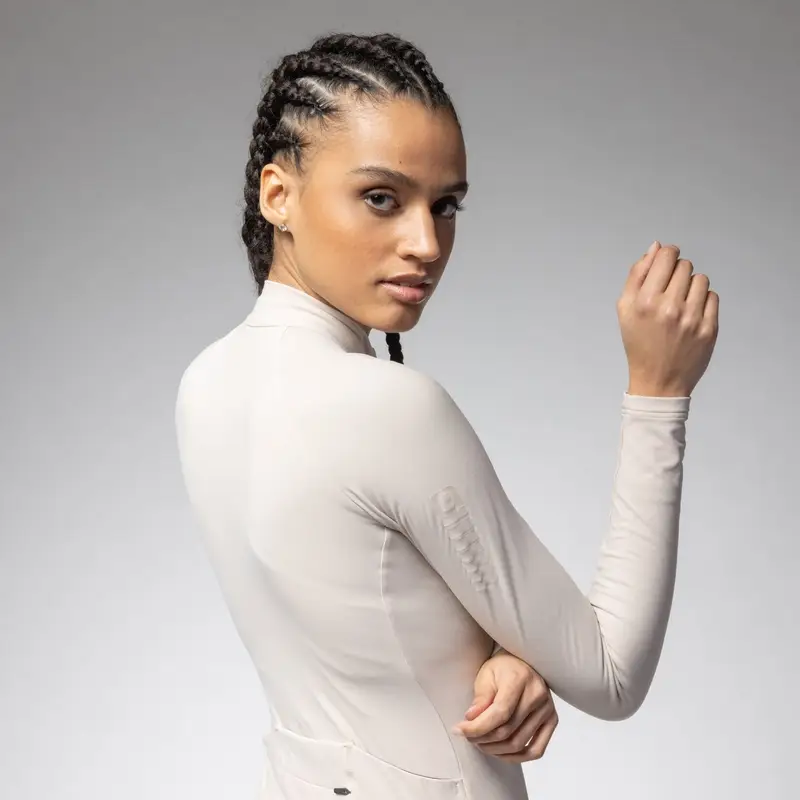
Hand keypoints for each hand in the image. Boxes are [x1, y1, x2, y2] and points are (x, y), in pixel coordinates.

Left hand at [451, 649, 557, 763]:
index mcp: (520, 678)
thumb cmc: (502, 668)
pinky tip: (500, 752)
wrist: (522, 662)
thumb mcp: (486, 675)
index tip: (459, 730)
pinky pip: (536, 750)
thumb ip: (480, 698)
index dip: (478, 727)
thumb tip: (471, 720)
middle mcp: (538, 694)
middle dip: (483, 738)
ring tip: (480, 743)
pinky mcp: (552, 720)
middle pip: (508, 730)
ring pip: (519, 743)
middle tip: (468, 737)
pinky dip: (516, 757)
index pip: (500, 712)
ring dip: (495, 749)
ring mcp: (547, 709)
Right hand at [618, 241, 718, 396]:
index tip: (665, 264)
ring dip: (691, 287)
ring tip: (681, 304)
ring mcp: (692, 318)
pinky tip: (691, 315)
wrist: (658, 381)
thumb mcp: (625, 309)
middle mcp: (670, 307)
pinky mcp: (709, 328)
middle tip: (669, 292)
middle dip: (677, 274)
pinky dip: (702, 301)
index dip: (666, 256)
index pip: (666, 256)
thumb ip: (637, 275)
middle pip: (684, 265)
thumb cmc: (639, 344)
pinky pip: (712, 297)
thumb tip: (656, 247)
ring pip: (700, 279)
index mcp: (645, 301)